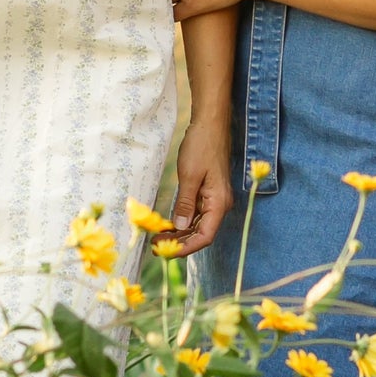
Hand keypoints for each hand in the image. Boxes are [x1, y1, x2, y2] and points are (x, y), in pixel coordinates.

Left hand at [169, 112, 231, 255]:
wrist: (210, 124)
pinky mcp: (208, 192)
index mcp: (219, 203)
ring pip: (197, 224)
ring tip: (158, 238)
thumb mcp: (190, 175)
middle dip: (180, 243)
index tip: (167, 252)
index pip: (205, 236)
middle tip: (155, 246)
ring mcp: (214, 198)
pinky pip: (196, 213)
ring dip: (179, 233)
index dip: (186, 248)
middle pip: (201, 233)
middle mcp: (220, 204)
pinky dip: (182, 221)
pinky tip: (167, 224)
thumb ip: (185, 203)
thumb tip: (180, 226)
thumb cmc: (201, 146)